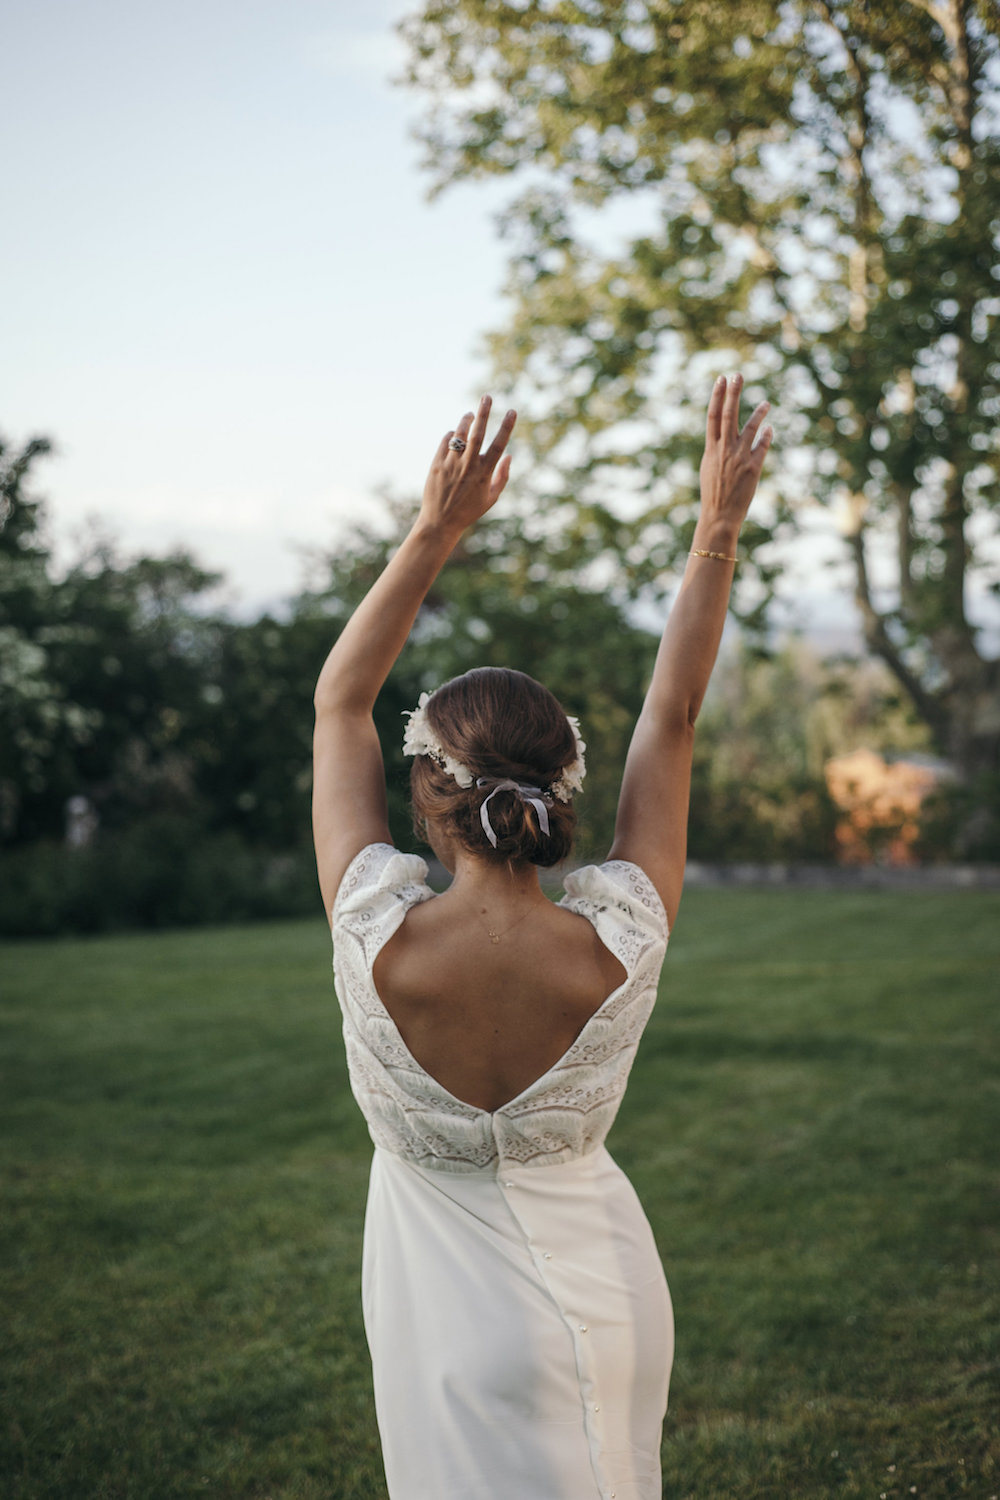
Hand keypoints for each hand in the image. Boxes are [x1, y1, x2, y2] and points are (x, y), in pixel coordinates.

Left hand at [420, 395, 516, 534]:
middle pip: (477, 433)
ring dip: (466, 421)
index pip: (498, 445)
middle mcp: (467, 466)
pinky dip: (451, 435)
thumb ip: (502, 476)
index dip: (506, 427)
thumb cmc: (469, 511)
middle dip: (484, 413)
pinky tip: (454, 434)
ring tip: (470, 414)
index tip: (512, 411)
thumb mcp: (491, 498)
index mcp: (484, 473)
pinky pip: (445, 442)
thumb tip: (508, 455)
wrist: (440, 522)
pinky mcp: (436, 464)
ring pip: (459, 434)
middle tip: (487, 397)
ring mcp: (450, 464)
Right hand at [698, 374, 771, 529]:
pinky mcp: (753, 468)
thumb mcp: (709, 467)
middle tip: (738, 375)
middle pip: (728, 415)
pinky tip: (770, 429)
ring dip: (759, 413)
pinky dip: (767, 436)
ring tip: (767, 403)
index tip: (721, 379)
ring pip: (750, 428)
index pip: (713, 416)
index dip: (717, 396)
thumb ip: (717, 449)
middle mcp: (724, 450)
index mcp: (711, 449)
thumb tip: (724, 434)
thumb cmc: (714, 492)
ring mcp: (739, 457)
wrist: (719, 515)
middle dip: (734, 393)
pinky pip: (762, 446)